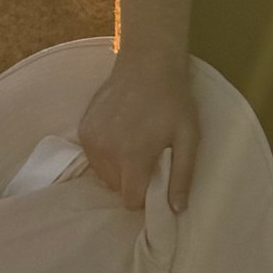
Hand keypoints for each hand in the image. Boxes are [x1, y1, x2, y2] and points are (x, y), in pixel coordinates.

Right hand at [77, 47, 202, 213]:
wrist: (147, 62)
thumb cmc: (173, 100)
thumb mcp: (188, 137)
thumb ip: (182, 176)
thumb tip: (176, 210)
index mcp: (132, 157)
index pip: (130, 200)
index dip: (146, 196)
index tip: (156, 179)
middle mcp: (105, 152)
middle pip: (117, 188)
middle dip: (132, 180)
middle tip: (149, 156)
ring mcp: (90, 140)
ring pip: (103, 174)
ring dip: (118, 168)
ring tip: (135, 143)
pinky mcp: (83, 129)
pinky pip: (94, 157)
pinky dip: (106, 153)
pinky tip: (121, 133)